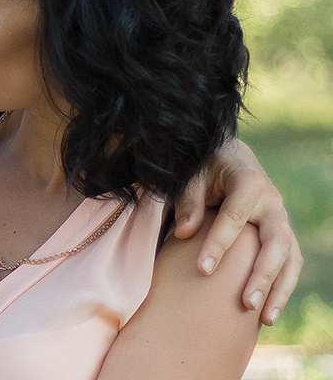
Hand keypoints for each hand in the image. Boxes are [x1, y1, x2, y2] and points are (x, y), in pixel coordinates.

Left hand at [173, 138, 301, 324]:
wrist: (229, 158)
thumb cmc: (206, 168)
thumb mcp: (192, 175)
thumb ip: (189, 201)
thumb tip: (186, 232)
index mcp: (248, 181)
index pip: (234, 217)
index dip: (219, 244)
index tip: (203, 269)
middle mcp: (272, 202)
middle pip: (275, 242)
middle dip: (262, 274)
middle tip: (246, 303)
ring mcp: (280, 220)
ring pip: (290, 258)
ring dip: (280, 289)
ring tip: (265, 318)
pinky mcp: (282, 234)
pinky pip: (290, 263)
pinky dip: (283, 287)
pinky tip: (269, 311)